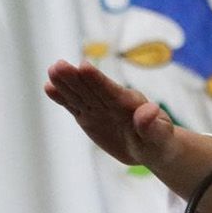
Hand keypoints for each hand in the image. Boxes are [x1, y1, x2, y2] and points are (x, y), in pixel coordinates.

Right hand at [45, 60, 176, 167]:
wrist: (152, 147)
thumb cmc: (162, 143)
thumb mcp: (163, 140)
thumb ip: (155, 127)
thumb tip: (151, 111)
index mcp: (131, 105)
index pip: (112, 92)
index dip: (98, 81)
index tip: (84, 67)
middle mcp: (112, 102)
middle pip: (92, 89)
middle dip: (76, 78)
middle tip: (58, 65)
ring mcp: (99, 108)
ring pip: (80, 95)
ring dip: (65, 83)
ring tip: (52, 70)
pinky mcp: (89, 117)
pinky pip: (75, 106)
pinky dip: (63, 98)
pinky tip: (49, 87)